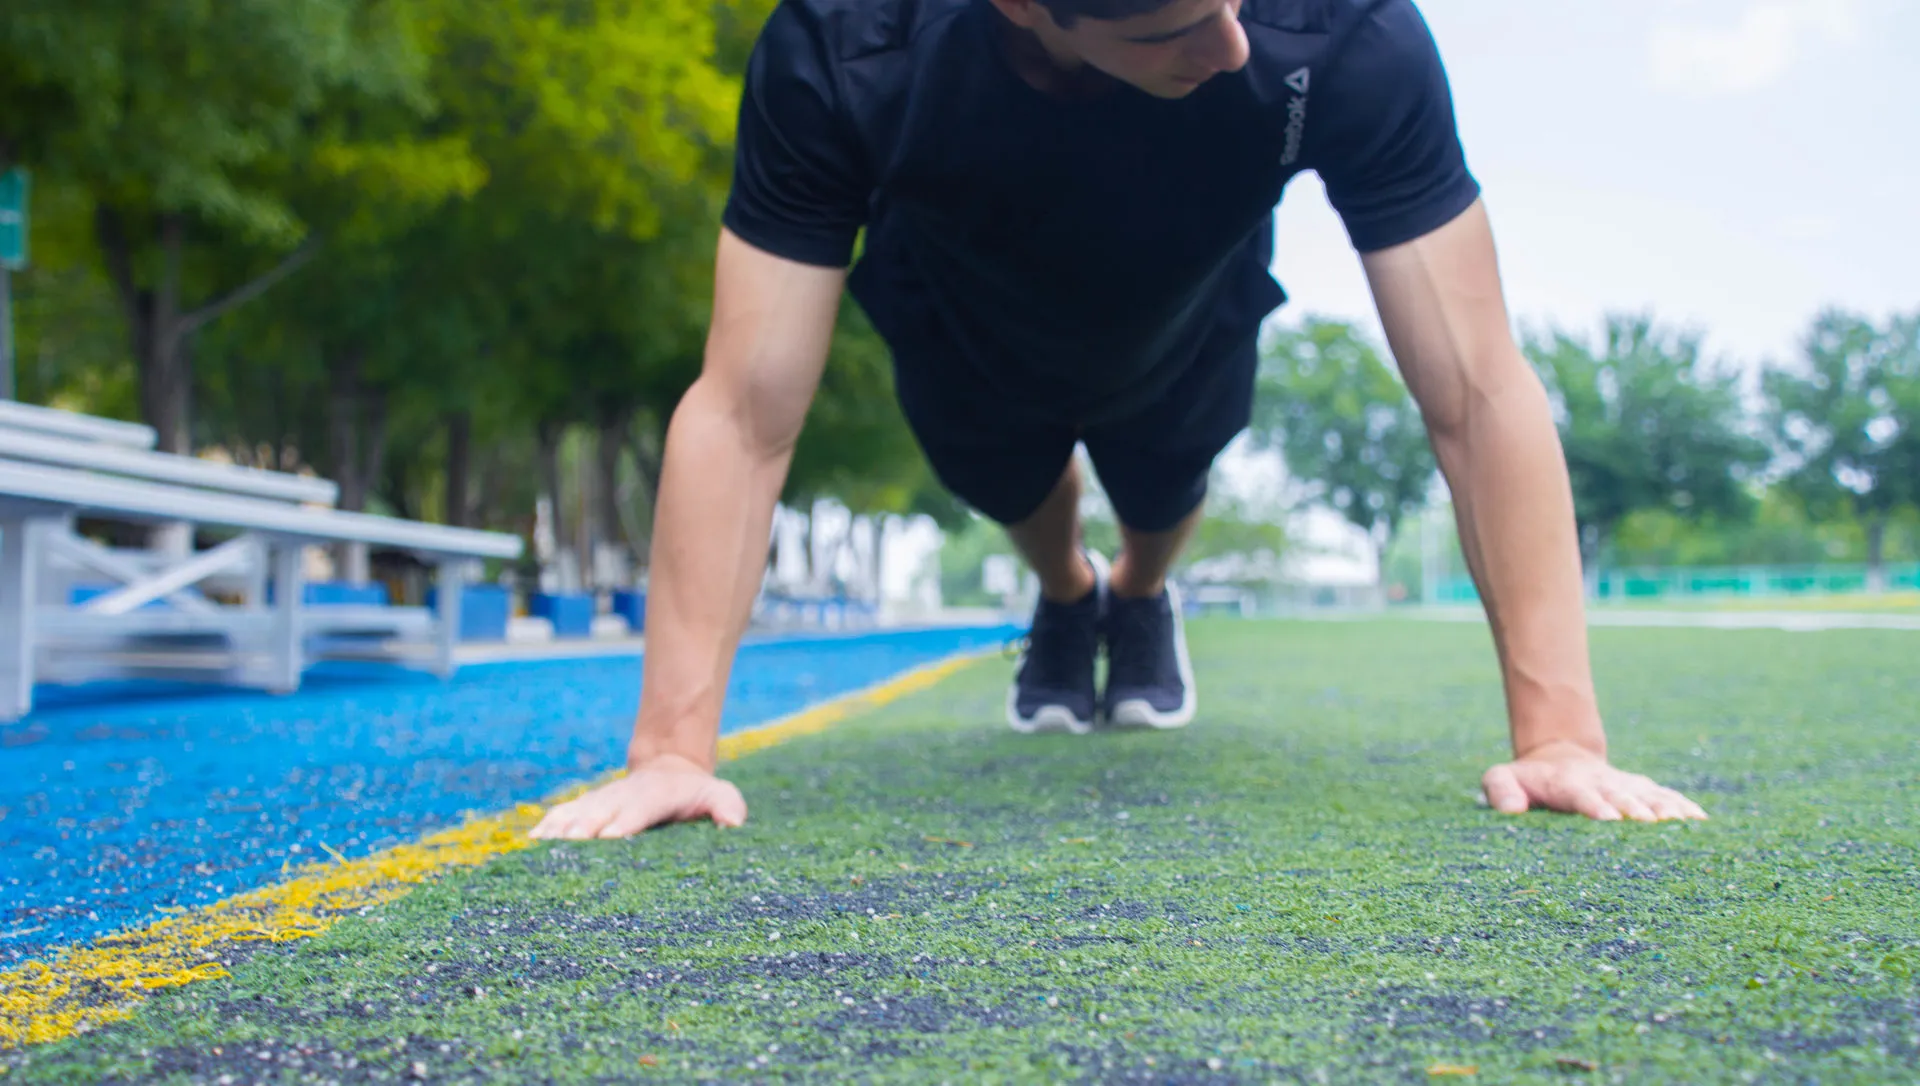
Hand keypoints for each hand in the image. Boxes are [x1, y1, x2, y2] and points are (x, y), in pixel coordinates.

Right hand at [529, 754, 748, 838]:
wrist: (670, 768)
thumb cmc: (696, 793)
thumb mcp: (719, 794)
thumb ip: (727, 805)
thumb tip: (733, 823)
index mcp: (658, 795)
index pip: (642, 807)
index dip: (626, 820)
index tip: (610, 836)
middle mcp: (626, 795)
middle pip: (604, 809)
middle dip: (587, 826)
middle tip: (570, 843)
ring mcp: (605, 799)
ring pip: (581, 810)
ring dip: (562, 826)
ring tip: (542, 843)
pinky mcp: (590, 806)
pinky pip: (566, 813)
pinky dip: (550, 825)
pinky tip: (533, 841)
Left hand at [1481, 741, 1707, 821]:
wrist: (1559, 756)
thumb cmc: (1527, 779)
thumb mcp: (1502, 777)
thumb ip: (1500, 789)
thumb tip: (1511, 809)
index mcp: (1566, 783)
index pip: (1580, 795)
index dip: (1594, 805)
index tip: (1608, 818)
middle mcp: (1600, 783)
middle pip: (1619, 795)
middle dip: (1634, 808)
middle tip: (1649, 822)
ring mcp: (1623, 785)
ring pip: (1647, 795)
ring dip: (1663, 808)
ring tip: (1682, 822)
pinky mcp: (1641, 789)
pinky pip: (1665, 796)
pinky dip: (1682, 806)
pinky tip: (1700, 820)